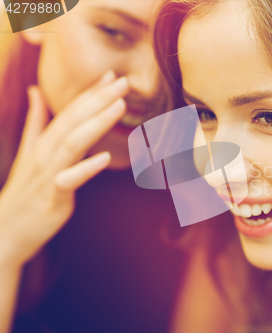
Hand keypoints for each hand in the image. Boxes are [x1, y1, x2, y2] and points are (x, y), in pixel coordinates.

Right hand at [0, 70, 128, 269]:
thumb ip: (36, 122)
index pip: (69, 111)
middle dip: (99, 99)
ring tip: (119, 106)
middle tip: (122, 81)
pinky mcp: (53, 197)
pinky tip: (104, 157)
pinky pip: (69, 180)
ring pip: (73, 143)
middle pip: (73, 120)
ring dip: (97, 123)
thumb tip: (35, 92)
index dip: (90, 92)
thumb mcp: (29, 151)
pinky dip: (86, 168)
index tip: (111, 74)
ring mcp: (48, 174)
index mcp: (43, 142)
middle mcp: (45, 153)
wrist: (7, 229)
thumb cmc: (24, 190)